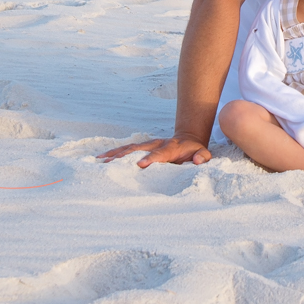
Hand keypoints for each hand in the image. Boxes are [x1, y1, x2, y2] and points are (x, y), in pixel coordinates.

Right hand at [96, 133, 210, 168]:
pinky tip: (100, 158)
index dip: (150, 158)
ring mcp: (147, 144)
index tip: (140, 165)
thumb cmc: (194, 151)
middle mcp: (156, 144)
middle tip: (110, 163)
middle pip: (138, 148)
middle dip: (125, 156)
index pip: (159, 153)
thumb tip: (196, 161)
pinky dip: (113, 152)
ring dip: (115, 154)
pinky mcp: (141, 146)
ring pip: (129, 148)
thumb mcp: (203, 154)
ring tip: (101, 161)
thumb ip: (201, 157)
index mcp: (170, 148)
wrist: (188, 139)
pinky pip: (125, 149)